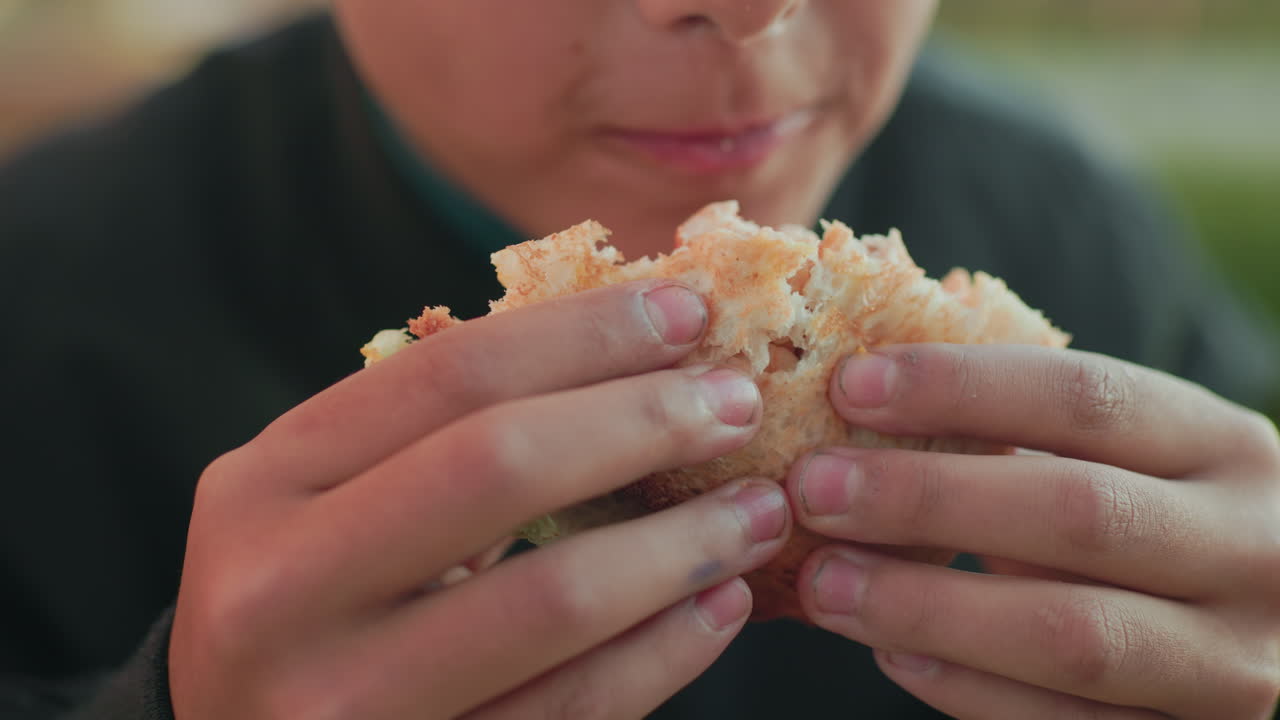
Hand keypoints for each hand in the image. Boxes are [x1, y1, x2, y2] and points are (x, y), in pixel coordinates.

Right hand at [169, 280, 790, 719]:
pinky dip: (663, 653)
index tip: (686, 313)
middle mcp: (281, 590)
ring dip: (682, 544)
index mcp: (264, 486)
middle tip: (737, 405)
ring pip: (551, 597)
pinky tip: (718, 609)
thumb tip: (631, 357)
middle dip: (643, 421)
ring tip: (759, 511)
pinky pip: (571, 710)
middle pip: (500, 465)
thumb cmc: (306, 603)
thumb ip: (434, 436)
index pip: (450, 374)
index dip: (585, 335)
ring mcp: (343, 702)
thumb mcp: (326, 502)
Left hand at [785, 344, 1279, 718]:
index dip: (961, 388)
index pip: (1086, 399)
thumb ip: (1022, 432)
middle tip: (815, 488)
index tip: (852, 387)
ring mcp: (1232, 661)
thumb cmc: (1145, 516)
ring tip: (826, 583)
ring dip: (929, 607)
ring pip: (1072, 635)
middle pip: (1077, 514)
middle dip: (928, 499)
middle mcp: (1251, 550)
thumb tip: (858, 400)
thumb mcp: (1120, 460)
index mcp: (1224, 447)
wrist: (1250, 623)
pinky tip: (892, 655)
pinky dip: (968, 690)